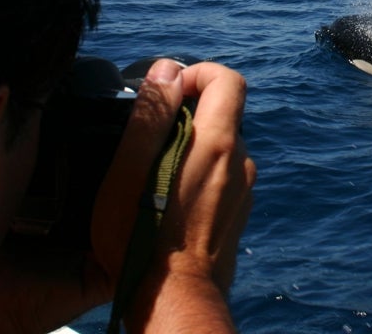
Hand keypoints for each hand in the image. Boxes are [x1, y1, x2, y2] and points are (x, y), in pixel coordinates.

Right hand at [0, 59, 253, 333]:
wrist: (175, 300)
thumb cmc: (142, 239)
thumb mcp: (129, 170)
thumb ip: (150, 114)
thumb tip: (167, 70)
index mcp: (218, 143)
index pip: (227, 80)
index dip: (197, 73)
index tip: (167, 89)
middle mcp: (240, 162)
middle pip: (221, 114)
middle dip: (186, 114)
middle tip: (146, 139)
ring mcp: (243, 190)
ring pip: (219, 148)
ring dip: (190, 149)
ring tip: (151, 177)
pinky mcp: (238, 213)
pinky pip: (221, 178)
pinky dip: (198, 176)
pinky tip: (169, 202)